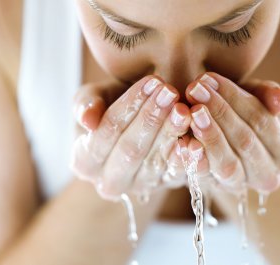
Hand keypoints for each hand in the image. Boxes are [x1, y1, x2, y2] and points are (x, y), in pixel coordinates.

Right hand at [69, 76, 192, 200]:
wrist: (139, 125)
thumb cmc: (113, 106)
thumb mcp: (96, 98)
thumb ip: (86, 103)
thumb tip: (87, 121)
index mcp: (84, 162)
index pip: (107, 131)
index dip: (129, 106)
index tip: (150, 82)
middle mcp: (110, 182)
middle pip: (130, 150)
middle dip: (151, 118)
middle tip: (170, 92)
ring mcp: (139, 188)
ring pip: (155, 162)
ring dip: (171, 133)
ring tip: (184, 109)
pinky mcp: (166, 186)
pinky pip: (177, 175)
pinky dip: (187, 159)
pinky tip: (195, 140)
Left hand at [182, 72, 279, 194]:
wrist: (228, 143)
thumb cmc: (246, 115)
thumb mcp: (258, 99)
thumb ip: (268, 95)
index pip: (263, 121)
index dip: (236, 99)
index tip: (210, 78)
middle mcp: (269, 175)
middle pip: (245, 142)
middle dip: (218, 112)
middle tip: (195, 90)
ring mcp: (242, 185)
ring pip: (227, 164)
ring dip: (208, 136)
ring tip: (191, 112)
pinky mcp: (216, 190)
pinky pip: (205, 178)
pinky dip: (194, 160)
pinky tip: (182, 141)